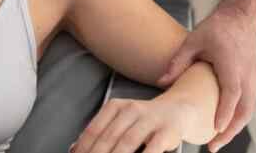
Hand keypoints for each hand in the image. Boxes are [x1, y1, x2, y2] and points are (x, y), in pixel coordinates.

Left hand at [69, 97, 199, 152]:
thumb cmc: (144, 121)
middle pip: (108, 138)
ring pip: (127, 143)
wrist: (180, 110)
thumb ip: (101, 133)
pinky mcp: (167, 131)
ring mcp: (150, 119)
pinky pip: (152, 148)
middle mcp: (131, 109)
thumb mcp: (121, 121)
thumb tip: (75, 149)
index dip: (84, 148)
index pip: (94, 130)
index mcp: (116, 106)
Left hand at [155, 4, 255, 152]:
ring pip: (248, 110)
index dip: (224, 112)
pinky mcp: (254, 81)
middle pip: (244, 109)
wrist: (241, 18)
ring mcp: (253, 79)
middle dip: (230, 131)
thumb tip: (160, 82)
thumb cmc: (217, 29)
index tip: (216, 129)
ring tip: (217, 142)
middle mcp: (246, 74)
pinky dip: (238, 119)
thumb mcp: (193, 41)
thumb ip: (178, 62)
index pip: (231, 92)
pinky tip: (225, 128)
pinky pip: (248, 105)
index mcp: (231, 64)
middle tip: (213, 146)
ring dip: (234, 128)